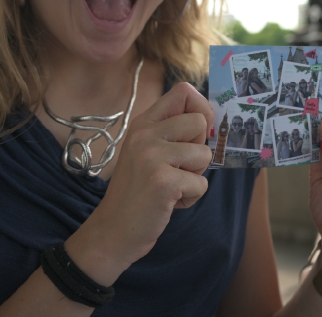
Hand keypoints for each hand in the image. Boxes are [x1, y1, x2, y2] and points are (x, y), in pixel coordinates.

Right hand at [69, 82, 213, 283]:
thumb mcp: (145, 152)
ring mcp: (152, 156)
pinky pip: (201, 184)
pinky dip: (191, 198)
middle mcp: (145, 134)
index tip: (196, 132)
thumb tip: (209, 117)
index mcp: (142, 123)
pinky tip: (168, 202)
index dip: (201, 108)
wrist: (112, 230)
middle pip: (200, 122)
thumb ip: (170, 132)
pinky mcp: (163, 181)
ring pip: (205, 154)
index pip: (183, 92)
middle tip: (177, 169)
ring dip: (195, 176)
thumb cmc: (137, 192)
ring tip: (171, 186)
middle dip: (198, 149)